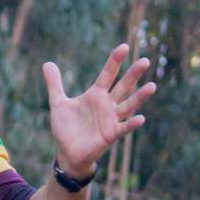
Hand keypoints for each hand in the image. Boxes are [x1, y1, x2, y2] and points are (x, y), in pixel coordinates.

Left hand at [42, 43, 156, 179]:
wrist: (68, 152)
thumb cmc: (66, 128)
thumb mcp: (58, 103)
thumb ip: (55, 84)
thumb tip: (47, 63)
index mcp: (95, 95)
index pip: (107, 74)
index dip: (115, 61)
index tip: (124, 47)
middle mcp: (107, 105)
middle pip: (123, 86)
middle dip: (133, 75)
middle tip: (145, 61)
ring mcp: (111, 119)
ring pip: (128, 105)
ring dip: (139, 97)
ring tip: (152, 86)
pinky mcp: (111, 134)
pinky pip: (123, 128)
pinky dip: (131, 124)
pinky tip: (140, 118)